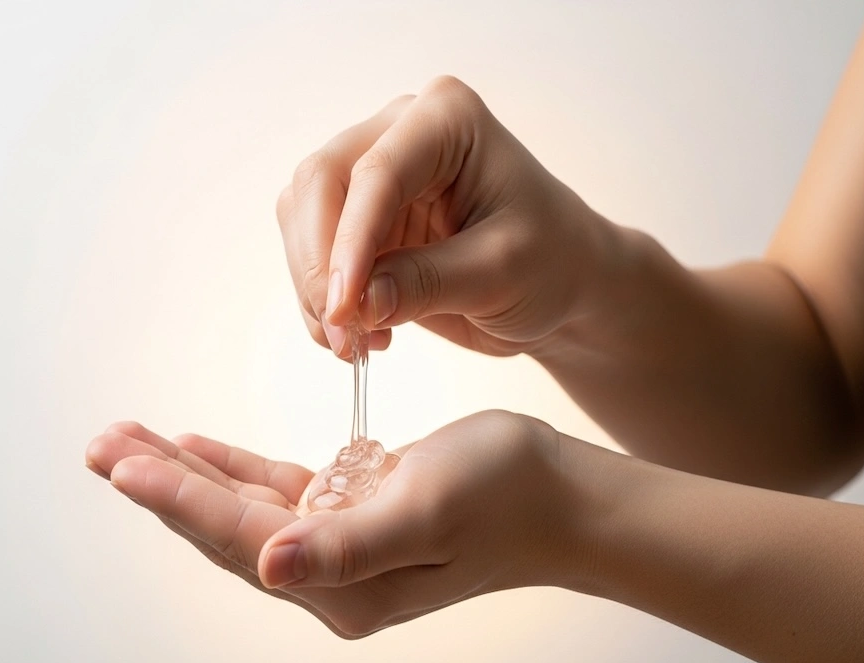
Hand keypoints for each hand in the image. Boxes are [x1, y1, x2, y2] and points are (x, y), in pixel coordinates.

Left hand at [84, 411, 590, 636]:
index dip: (179, 499)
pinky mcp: (351, 512)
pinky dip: (233, 467)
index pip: (241, 538)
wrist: (559, 496)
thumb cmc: (506, 497)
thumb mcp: (427, 513)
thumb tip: (270, 567)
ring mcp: (338, 545)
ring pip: (241, 505)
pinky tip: (197, 446)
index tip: (123, 463)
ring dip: (186, 471)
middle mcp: (331, 575)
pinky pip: (277, 490)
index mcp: (343, 585)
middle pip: (225, 525)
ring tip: (130, 440)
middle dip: (161, 483)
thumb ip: (346, 548)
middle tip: (103, 445)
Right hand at [276, 75, 610, 358]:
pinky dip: (321, 299)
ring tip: (356, 342)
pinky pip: (311, 252)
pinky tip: (361, 332)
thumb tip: (356, 304)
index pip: (376, 172)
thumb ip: (427, 282)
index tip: (344, 307)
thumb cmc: (552, 263)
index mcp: (446, 119)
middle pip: (320, 184)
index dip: (350, 241)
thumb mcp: (502, 272)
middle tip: (343, 333)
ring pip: (302, 219)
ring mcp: (373, 174)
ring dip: (315, 287)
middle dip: (321, 265)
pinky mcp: (358, 219)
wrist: (561, 287)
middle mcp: (399, 133)